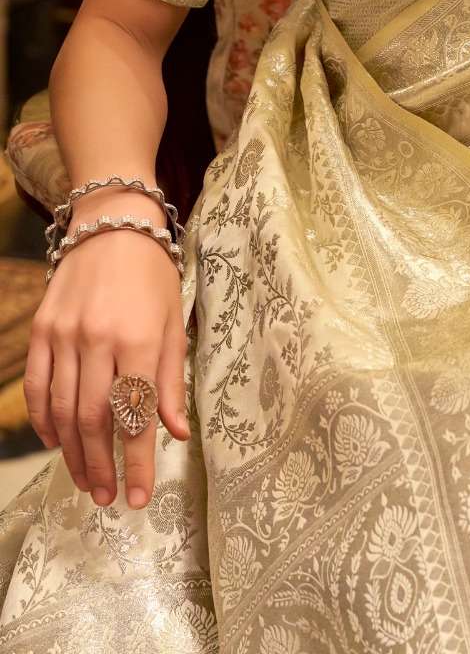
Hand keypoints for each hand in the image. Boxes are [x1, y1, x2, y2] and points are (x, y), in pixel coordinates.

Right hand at [23, 191, 191, 510]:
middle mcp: (99, 339)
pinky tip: (57, 442)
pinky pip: (39, 387)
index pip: (138, 415)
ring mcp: (65, 335)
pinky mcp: (42, 330)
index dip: (139, 462)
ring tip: (87, 481)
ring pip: (65, 410)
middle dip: (102, 466)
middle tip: (108, 498)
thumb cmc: (153, 275)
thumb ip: (171, 381)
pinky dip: (46, 421)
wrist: (112, 224)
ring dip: (74, 453)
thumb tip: (175, 434)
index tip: (141, 498)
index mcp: (141, 338)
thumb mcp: (174, 322)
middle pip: (96, 420)